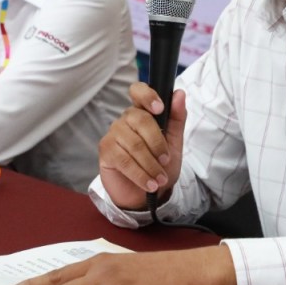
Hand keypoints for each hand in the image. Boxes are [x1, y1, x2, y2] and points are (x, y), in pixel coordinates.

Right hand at [97, 82, 187, 209]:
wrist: (146, 193)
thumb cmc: (160, 165)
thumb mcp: (175, 143)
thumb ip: (177, 118)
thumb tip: (179, 94)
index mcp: (143, 112)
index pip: (138, 91)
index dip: (147, 96)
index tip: (160, 109)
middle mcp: (126, 119)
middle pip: (140, 119)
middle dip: (157, 143)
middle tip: (166, 160)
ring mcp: (113, 134)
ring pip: (134, 143)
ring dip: (150, 164)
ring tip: (160, 179)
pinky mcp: (106, 151)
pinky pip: (124, 160)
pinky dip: (140, 174)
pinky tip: (149, 184)